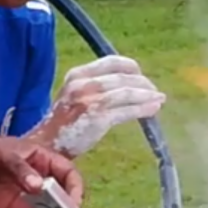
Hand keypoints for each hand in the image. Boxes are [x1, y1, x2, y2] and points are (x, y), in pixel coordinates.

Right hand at [28, 56, 166, 158]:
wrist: (48, 145)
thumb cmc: (64, 122)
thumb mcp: (75, 94)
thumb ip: (95, 85)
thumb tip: (127, 83)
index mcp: (77, 74)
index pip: (111, 62)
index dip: (130, 66)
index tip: (140, 74)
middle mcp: (83, 83)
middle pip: (122, 77)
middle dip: (143, 83)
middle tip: (155, 90)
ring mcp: (90, 100)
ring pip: (127, 92)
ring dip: (147, 95)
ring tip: (159, 99)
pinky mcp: (98, 117)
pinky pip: (126, 110)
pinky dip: (143, 109)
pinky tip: (153, 109)